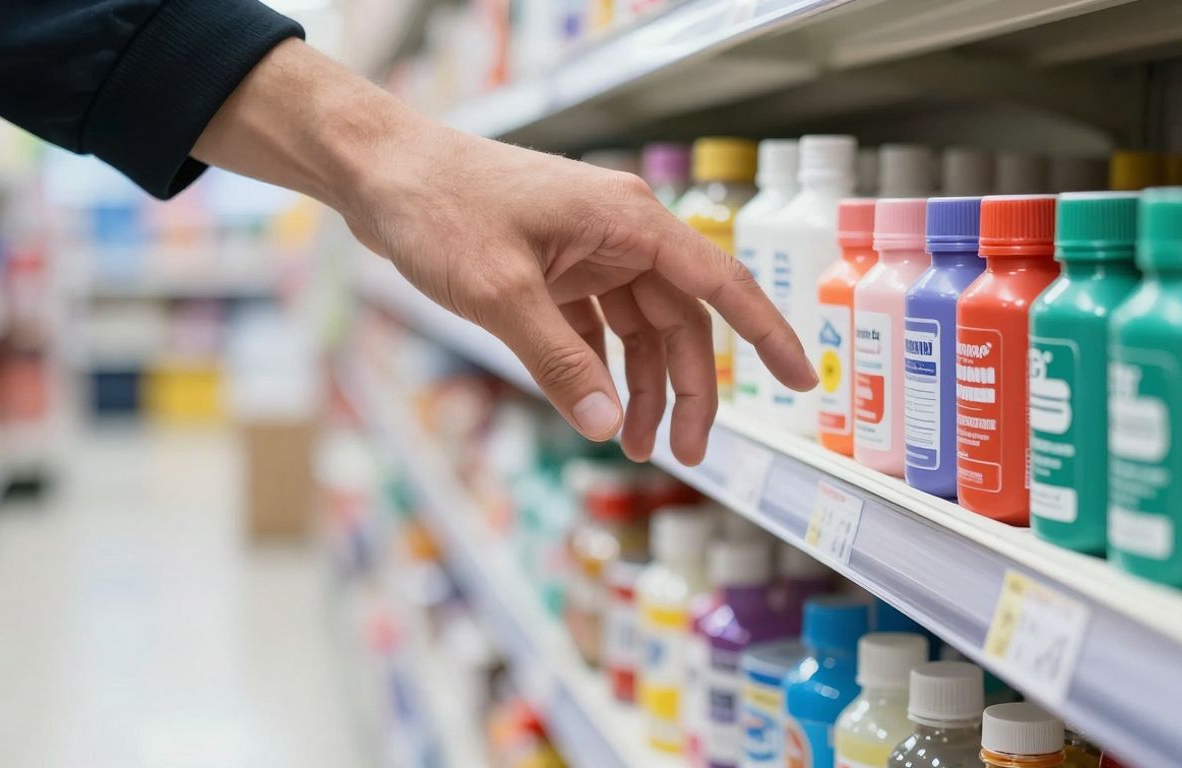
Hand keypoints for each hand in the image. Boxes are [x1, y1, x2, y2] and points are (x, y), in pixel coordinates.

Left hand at [195, 41, 816, 464]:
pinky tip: (595, 407)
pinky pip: (598, 328)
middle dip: (688, 391)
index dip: (767, 335)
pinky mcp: (557, 269)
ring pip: (640, 331)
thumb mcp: (500, 292)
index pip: (720, 285)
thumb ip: (558, 361)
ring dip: (642, 387)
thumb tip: (604, 424)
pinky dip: (600, 369)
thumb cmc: (439, 207)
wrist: (379, 171)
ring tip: (633, 445)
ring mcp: (588, 253)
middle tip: (688, 456)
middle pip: (681, 323)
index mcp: (629, 224)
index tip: (802, 379)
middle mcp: (620, 236)